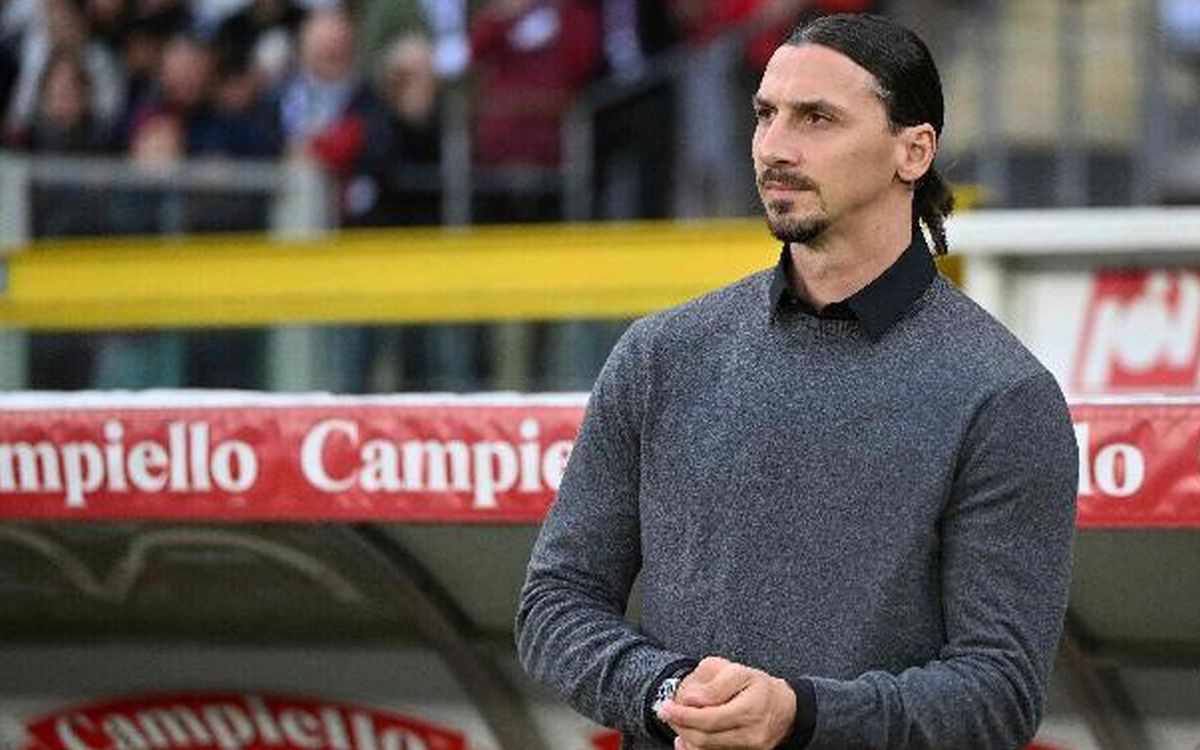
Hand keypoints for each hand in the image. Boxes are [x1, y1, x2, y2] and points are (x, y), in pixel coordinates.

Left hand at [658, 656, 795, 749]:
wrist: (783, 707)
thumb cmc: (756, 685)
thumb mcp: (736, 671)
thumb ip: (712, 684)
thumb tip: (690, 699)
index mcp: (752, 707)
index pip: (710, 718)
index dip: (683, 715)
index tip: (664, 706)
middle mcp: (753, 733)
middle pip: (705, 738)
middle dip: (680, 726)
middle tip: (666, 712)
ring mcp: (750, 748)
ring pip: (707, 749)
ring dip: (686, 736)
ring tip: (677, 721)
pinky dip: (695, 748)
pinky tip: (685, 737)